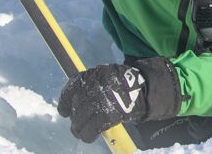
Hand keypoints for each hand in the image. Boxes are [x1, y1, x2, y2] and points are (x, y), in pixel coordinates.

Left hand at [56, 58, 179, 142]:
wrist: (148, 90)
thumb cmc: (128, 86)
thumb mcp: (110, 77)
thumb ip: (94, 85)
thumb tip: (77, 101)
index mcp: (95, 74)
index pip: (72, 86)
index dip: (65, 100)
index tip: (64, 111)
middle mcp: (95, 85)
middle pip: (76, 105)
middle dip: (75, 118)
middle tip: (77, 125)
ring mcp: (101, 99)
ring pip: (80, 119)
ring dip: (79, 129)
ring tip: (81, 133)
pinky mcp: (107, 114)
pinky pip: (91, 128)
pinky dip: (88, 135)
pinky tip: (89, 137)